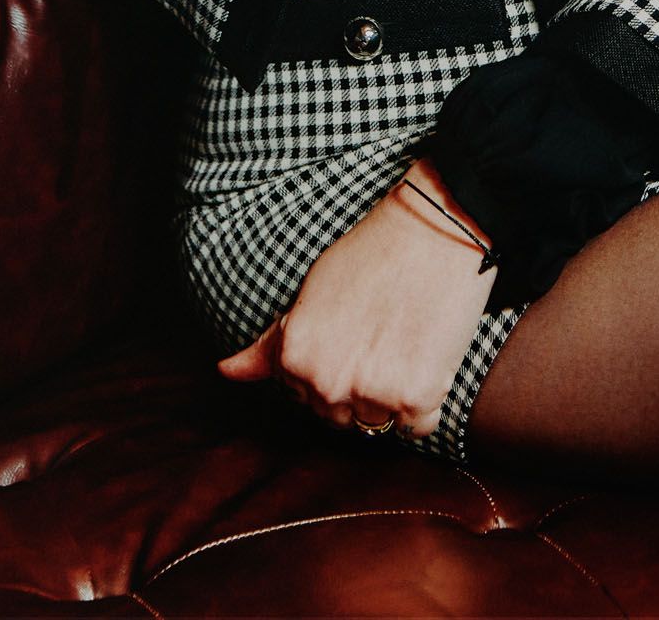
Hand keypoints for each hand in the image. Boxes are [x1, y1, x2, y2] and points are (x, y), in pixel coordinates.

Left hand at [215, 154, 495, 440]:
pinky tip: (425, 356)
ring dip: (391, 397)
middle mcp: (327, 382)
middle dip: (358, 386)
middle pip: (340, 417)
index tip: (352, 335)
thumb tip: (225, 371)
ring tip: (402, 342)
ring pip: (377, 424)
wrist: (433, 230)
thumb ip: (270, 344)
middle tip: (380, 337)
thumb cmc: (370, 255)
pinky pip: (417, 428)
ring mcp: (372, 393)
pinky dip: (425, 402)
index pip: (304, 397)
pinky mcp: (417, 397)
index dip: (332, 365)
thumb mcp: (309, 294)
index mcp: (295, 357)